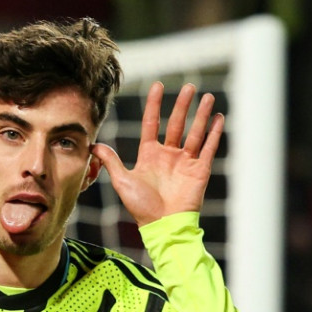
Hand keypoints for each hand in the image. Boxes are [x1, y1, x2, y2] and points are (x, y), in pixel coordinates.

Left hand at [91, 82, 223, 226]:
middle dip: (182, 105)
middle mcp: (168, 155)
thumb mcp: (122, 180)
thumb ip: (110, 160)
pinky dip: (214, 134)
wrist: (162, 226)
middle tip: (189, 86)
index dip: (154, 105)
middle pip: (177, 124)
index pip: (153, 123)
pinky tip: (218, 118)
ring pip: (195, 132)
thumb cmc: (141, 207)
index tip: (157, 86)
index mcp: (150, 155)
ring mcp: (185, 162)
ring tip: (207, 97)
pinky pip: (208, 148)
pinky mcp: (199, 170)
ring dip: (201, 115)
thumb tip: (93, 145)